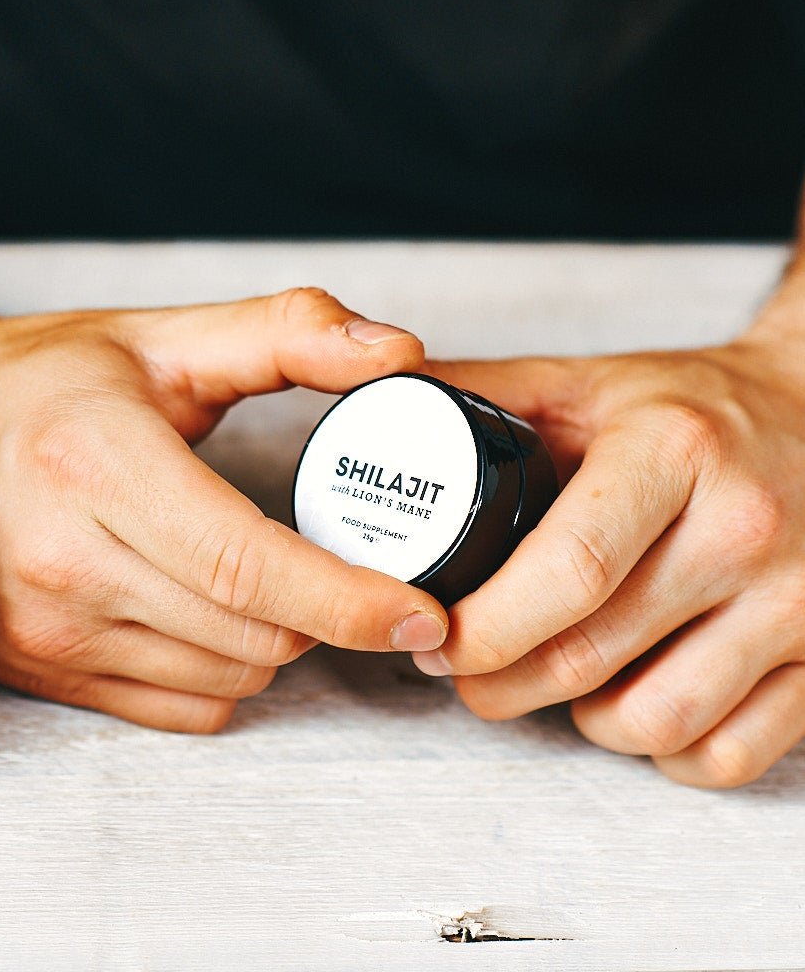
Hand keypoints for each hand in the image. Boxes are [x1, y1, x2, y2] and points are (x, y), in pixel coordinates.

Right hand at [0, 288, 447, 732]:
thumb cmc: (44, 380)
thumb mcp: (164, 336)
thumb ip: (289, 332)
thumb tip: (398, 354)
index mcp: (99, 463)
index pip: (245, 566)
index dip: (348, 600)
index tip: (421, 613)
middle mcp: (62, 558)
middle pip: (251, 635)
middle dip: (324, 612)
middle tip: (340, 562)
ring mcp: (42, 626)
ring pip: (225, 679)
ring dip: (274, 640)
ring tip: (262, 576)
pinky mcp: (34, 667)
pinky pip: (175, 707)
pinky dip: (219, 670)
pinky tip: (208, 610)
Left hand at [415, 334, 804, 786]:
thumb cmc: (690, 407)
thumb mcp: (582, 381)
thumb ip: (480, 395)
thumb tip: (375, 399)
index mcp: (674, 452)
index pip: (569, 570)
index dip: (485, 627)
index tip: (433, 636)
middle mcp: (746, 530)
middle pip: (593, 657)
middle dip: (499, 682)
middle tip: (458, 666)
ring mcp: (800, 603)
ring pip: (654, 722)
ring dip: (575, 721)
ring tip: (539, 680)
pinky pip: (728, 755)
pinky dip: (660, 752)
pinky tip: (626, 705)